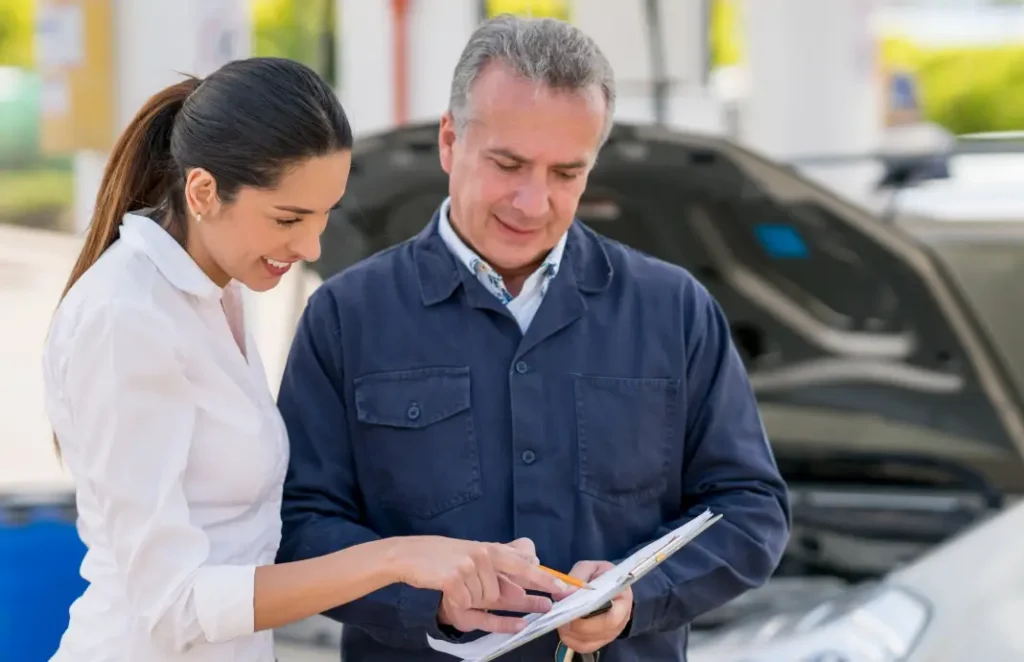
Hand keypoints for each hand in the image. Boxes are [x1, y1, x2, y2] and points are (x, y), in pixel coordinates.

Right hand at [437, 538, 564, 633]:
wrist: (409, 554)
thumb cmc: (443, 555)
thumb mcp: (474, 551)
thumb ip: (503, 556)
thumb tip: (533, 557)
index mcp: (491, 549)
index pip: (523, 566)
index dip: (544, 579)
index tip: (563, 589)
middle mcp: (483, 555)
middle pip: (499, 593)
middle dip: (486, 597)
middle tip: (469, 586)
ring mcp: (469, 567)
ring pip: (483, 600)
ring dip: (469, 599)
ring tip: (455, 584)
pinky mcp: (454, 579)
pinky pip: (466, 603)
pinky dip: (457, 601)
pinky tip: (448, 589)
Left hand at [554, 561, 632, 653]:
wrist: (607, 585)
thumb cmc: (600, 576)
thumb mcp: (591, 568)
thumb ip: (578, 578)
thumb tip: (564, 593)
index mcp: (623, 600)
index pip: (612, 618)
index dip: (592, 618)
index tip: (574, 608)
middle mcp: (620, 621)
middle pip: (601, 632)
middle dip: (579, 625)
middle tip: (562, 615)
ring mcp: (610, 633)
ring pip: (589, 642)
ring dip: (571, 633)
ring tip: (560, 619)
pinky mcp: (598, 640)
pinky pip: (583, 646)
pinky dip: (570, 639)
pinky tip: (564, 628)